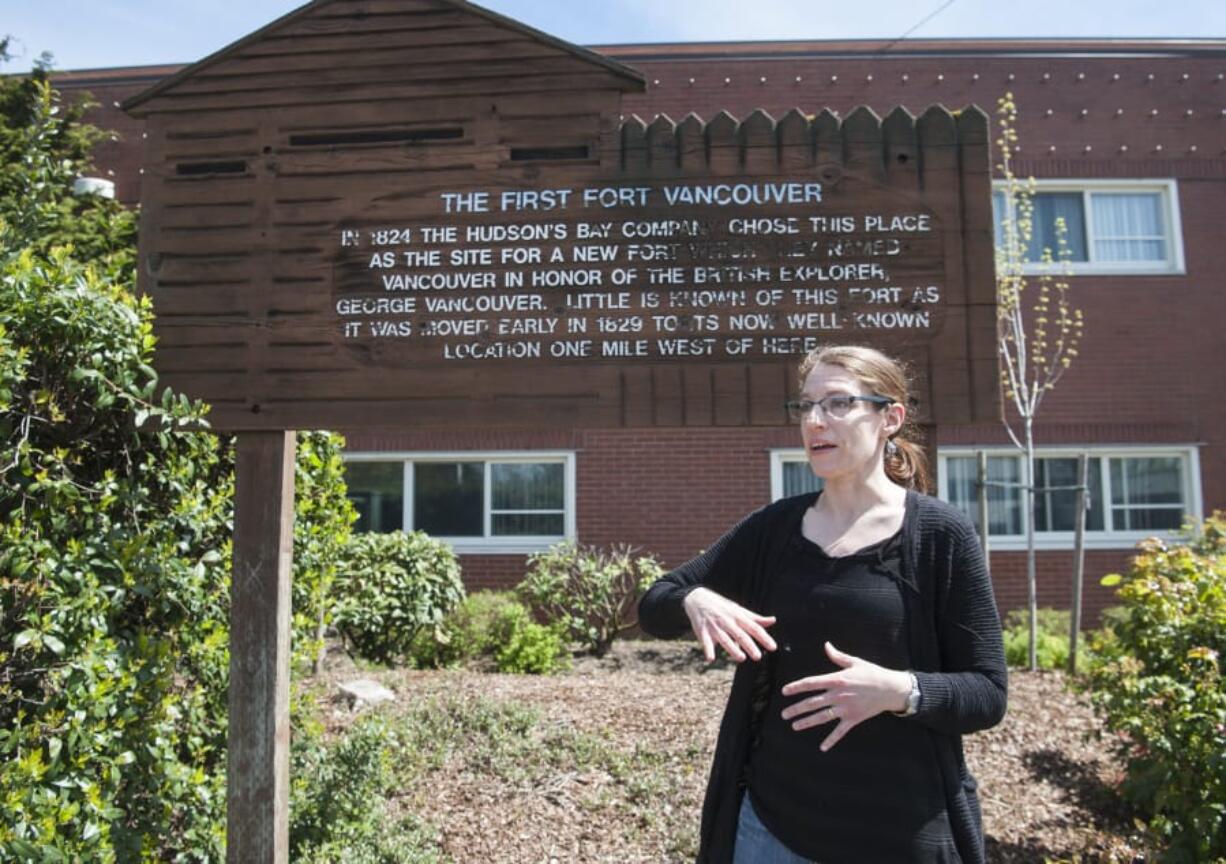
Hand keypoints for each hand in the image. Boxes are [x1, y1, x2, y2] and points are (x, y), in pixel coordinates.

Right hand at [682, 587, 776, 662]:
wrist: (697, 598)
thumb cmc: (722, 607)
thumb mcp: (739, 610)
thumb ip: (755, 618)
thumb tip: (773, 620)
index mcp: (738, 616)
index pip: (754, 627)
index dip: (764, 637)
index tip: (773, 647)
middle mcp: (727, 622)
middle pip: (740, 635)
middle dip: (749, 645)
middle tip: (758, 656)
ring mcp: (715, 627)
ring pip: (725, 639)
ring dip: (732, 649)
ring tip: (741, 658)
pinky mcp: (703, 632)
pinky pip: (706, 642)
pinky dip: (708, 650)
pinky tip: (711, 659)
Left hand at [780, 641, 911, 750]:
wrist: (891, 689)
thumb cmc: (872, 673)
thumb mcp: (854, 662)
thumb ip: (837, 656)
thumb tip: (826, 645)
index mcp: (837, 680)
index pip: (811, 683)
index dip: (796, 687)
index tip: (784, 691)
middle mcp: (838, 695)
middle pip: (813, 703)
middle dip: (796, 708)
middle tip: (784, 714)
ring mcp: (846, 709)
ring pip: (822, 717)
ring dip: (807, 722)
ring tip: (794, 726)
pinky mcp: (854, 719)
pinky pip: (840, 731)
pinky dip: (831, 740)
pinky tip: (822, 747)